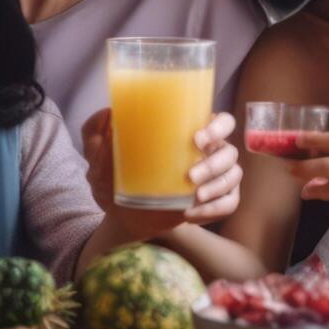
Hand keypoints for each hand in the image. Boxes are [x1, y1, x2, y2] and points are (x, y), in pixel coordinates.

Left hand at [80, 109, 242, 239]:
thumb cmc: (118, 179)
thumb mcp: (101, 158)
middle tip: (191, 174)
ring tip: (193, 196)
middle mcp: (208, 153)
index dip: (218, 127)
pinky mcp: (215, 201)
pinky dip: (215, 208)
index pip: (221, 121)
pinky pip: (231, 202)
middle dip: (215, 162)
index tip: (196, 139)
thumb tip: (108, 114)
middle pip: (230, 150)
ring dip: (216, 186)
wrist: (123, 214)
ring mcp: (215, 178)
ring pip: (233, 175)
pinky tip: (191, 213)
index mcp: (189, 133)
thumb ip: (95, 135)